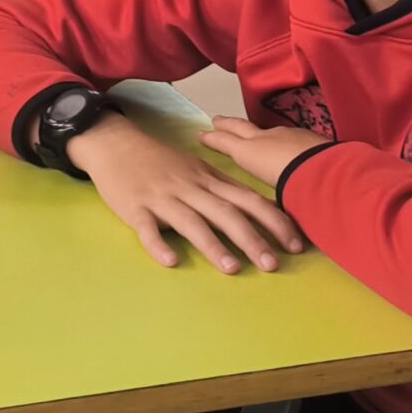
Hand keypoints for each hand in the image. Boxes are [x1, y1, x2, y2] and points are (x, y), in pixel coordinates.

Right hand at [67, 116, 306, 274]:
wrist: (115, 143)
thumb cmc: (160, 160)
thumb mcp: (197, 168)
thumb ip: (224, 189)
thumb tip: (260, 209)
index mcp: (208, 180)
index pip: (249, 200)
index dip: (275, 221)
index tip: (297, 244)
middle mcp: (191, 189)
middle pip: (226, 213)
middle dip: (253, 239)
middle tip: (273, 265)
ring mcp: (162, 198)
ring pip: (191, 222)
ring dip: (213, 245)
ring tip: (233, 269)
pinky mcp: (135, 208)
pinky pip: (147, 229)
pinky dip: (159, 244)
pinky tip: (171, 261)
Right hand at [198, 116, 330, 189]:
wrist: (325, 172)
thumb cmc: (293, 185)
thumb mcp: (266, 191)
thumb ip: (257, 200)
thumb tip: (244, 212)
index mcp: (251, 151)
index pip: (226, 141)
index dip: (213, 139)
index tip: (202, 135)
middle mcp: (267, 138)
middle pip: (241, 127)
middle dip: (227, 124)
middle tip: (217, 120)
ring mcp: (290, 135)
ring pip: (269, 131)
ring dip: (261, 134)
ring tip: (258, 138)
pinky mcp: (311, 137)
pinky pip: (292, 136)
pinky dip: (286, 141)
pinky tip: (293, 148)